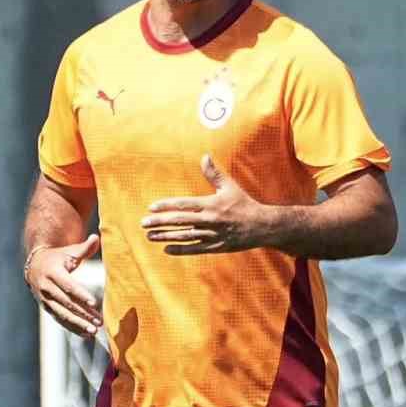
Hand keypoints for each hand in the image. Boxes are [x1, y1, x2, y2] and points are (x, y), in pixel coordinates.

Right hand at [27, 233, 102, 336]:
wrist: (35, 265)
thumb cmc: (58, 257)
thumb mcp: (69, 251)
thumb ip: (84, 248)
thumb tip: (96, 238)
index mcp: (53, 273)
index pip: (68, 286)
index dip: (81, 294)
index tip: (94, 302)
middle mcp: (47, 288)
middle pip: (67, 303)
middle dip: (83, 313)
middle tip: (98, 322)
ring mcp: (45, 300)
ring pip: (63, 314)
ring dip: (79, 324)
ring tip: (93, 331)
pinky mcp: (47, 308)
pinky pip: (60, 320)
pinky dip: (72, 327)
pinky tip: (85, 334)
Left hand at [141, 155, 269, 253]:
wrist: (262, 226)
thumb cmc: (244, 204)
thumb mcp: (230, 187)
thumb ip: (214, 174)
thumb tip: (204, 156)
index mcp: (211, 204)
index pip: (184, 205)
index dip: (166, 206)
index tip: (151, 207)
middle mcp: (209, 220)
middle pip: (179, 221)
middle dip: (159, 222)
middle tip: (143, 223)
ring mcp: (212, 235)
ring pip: (184, 236)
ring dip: (165, 236)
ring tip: (150, 236)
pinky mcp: (215, 247)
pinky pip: (194, 249)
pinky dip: (180, 249)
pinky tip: (167, 248)